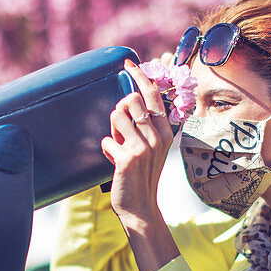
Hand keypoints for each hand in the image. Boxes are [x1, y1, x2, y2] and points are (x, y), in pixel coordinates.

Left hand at [101, 58, 180, 270]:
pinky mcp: (128, 157)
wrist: (140, 207)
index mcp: (165, 132)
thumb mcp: (150, 148)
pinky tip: (114, 162)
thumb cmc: (140, 176)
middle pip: (131, 101)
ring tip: (119, 147)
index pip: (153, 95)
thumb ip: (144, 127)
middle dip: (120, 110)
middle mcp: (157, 136)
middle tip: (121, 131)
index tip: (128, 63)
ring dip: (112, 131)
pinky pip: (106, 140)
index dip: (140, 76)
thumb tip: (128, 100)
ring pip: (117, 116)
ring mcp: (144, 146)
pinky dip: (106, 150)